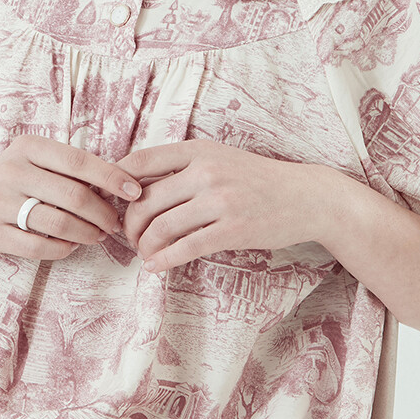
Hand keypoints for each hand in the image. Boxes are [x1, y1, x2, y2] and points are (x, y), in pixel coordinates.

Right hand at [0, 134, 141, 262]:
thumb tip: (121, 184)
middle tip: (115, 223)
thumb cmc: (15, 181)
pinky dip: (63, 248)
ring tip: (99, 236)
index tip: (134, 191)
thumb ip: (70, 168)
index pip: (79, 161)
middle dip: (103, 213)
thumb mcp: (34, 161)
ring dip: (87, 233)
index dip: (111, 177)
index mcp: (27, 148)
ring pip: (58, 223)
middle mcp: (11, 172)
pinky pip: (39, 247)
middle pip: (73, 195)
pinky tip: (72, 245)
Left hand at [116, 139, 323, 272]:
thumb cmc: (257, 181)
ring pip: (160, 227)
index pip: (140, 161)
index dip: (116, 183)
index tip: (113, 204)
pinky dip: (163, 261)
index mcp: (198, 150)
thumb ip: (182, 168)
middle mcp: (205, 171)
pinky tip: (155, 267)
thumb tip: (134, 186)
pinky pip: (185, 248)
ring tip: (145, 254)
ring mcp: (220, 200)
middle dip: (129, 225)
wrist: (306, 197)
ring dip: (144, 246)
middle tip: (130, 239)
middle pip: (144, 200)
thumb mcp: (219, 159)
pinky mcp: (232, 229)